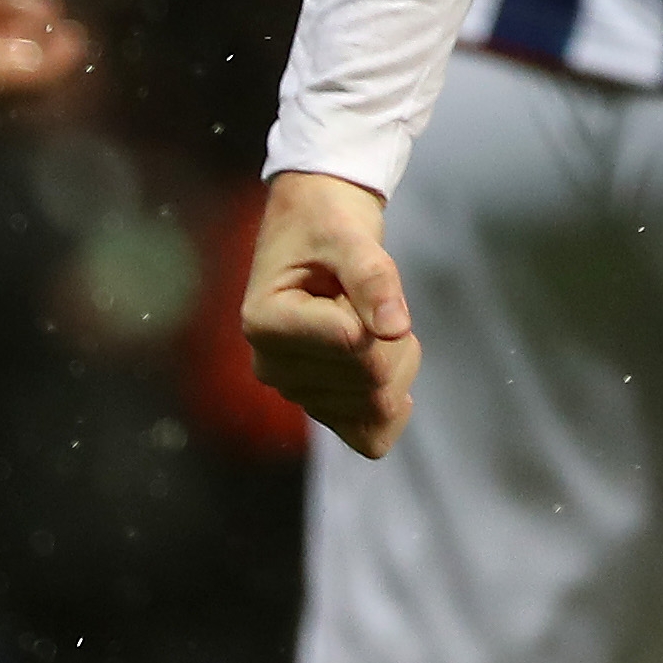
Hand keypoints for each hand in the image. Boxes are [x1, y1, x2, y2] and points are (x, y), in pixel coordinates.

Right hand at [244, 170, 419, 456]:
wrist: (316, 228)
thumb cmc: (326, 225)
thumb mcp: (349, 233)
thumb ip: (372, 276)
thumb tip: (394, 329)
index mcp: (265, 323)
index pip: (352, 346)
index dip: (378, 312)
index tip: (358, 277)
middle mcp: (272, 366)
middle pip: (370, 382)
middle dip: (393, 338)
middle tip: (373, 296)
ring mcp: (296, 390)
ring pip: (378, 407)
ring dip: (397, 359)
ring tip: (371, 318)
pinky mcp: (321, 404)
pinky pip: (370, 437)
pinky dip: (394, 405)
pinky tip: (393, 368)